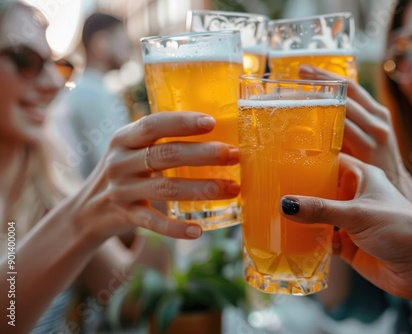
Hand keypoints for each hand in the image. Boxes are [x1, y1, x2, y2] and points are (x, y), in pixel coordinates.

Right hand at [66, 112, 239, 239]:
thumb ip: (157, 141)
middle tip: (234, 155)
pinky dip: (176, 229)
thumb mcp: (130, 149)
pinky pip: (154, 223)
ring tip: (231, 188)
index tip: (211, 122)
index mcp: (124, 139)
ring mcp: (122, 191)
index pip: (153, 125)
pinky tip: (198, 231)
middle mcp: (120, 163)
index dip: (182, 123)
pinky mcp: (126, 216)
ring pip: (166, 189)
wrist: (86, 209)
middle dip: (203, 154)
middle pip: (165, 155)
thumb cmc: (122, 171)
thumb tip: (212, 129)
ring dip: (201, 188)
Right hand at [280, 154, 411, 300]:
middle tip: (271, 189)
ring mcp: (350, 222)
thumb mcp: (357, 214)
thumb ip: (320, 209)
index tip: (281, 159)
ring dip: (303, 218)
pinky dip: (310, 241)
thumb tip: (285, 204)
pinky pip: (322, 240)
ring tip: (275, 214)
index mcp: (361, 177)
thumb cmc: (400, 228)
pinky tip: (293, 240)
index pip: (330, 161)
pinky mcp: (348, 245)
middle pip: (320, 190)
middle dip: (299, 192)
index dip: (308, 159)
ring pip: (319, 216)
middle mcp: (354, 197)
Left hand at [298, 65, 406, 184]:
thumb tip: (307, 122)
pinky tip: (311, 120)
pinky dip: (327, 123)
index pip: (350, 85)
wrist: (395, 189)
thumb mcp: (359, 140)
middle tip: (297, 74)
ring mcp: (376, 132)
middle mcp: (378, 118)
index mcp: (375, 112)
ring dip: (320, 100)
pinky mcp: (371, 148)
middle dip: (321, 80)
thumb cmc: (370, 164)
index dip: (328, 74)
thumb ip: (341, 128)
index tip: (304, 68)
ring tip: (298, 94)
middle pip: (347, 90)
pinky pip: (344, 131)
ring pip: (345, 107)